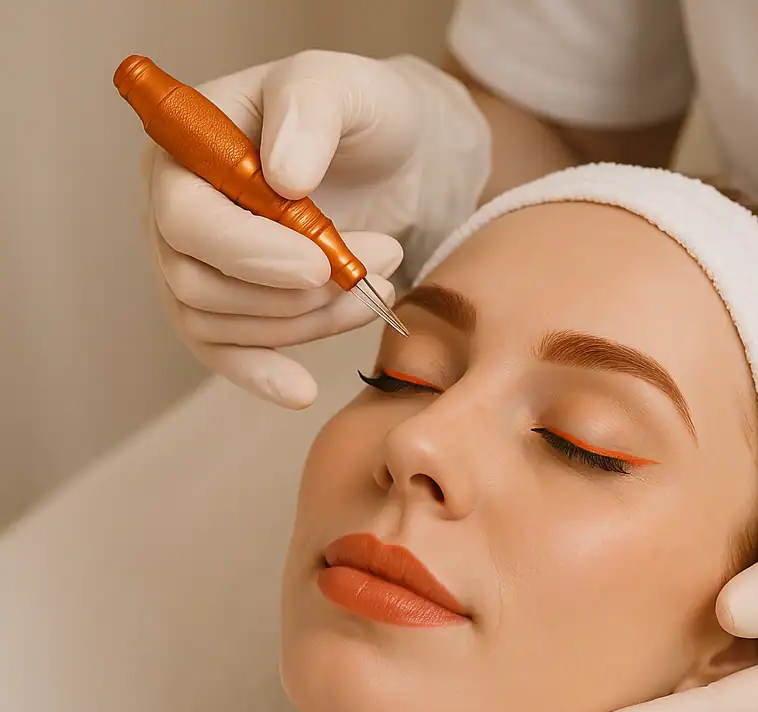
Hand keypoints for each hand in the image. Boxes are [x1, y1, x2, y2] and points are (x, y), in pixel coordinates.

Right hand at [146, 50, 489, 407]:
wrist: (392, 158)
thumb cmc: (360, 115)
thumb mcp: (345, 86)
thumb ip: (310, 110)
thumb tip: (281, 176)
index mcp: (186, 148)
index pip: (186, 219)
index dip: (249, 253)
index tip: (319, 264)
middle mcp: (176, 211)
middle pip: (197, 285)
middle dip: (293, 294)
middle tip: (376, 263)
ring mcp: (201, 263)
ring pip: (224, 326)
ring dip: (308, 323)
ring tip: (376, 285)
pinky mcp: (233, 305)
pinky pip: (227, 353)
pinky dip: (263, 374)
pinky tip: (300, 390)